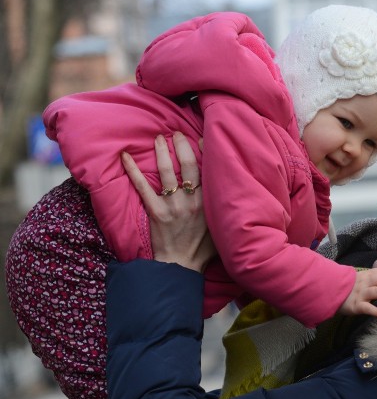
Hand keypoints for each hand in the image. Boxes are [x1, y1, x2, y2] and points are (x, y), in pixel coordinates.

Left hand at [122, 132, 215, 272]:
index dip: (204, 150)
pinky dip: (133, 171)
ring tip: (158, 138)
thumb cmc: (204, 249)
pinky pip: (143, 187)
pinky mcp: (156, 212)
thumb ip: (223, 207)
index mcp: (209, 201)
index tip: (200, 136)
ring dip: (161, 151)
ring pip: (166, 171)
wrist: (182, 267)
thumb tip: (230, 190)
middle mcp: (192, 200)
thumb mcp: (222, 227)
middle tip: (176, 132)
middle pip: (187, 164)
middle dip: (181, 144)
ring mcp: (173, 205)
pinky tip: (125, 157)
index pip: (208, 169)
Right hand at [337, 268, 376, 318]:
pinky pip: (367, 308)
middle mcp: (363, 284)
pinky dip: (376, 311)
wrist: (327, 294)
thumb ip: (366, 280)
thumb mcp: (355, 281)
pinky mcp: (356, 306)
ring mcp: (360, 294)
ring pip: (376, 292)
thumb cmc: (344, 289)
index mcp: (363, 276)